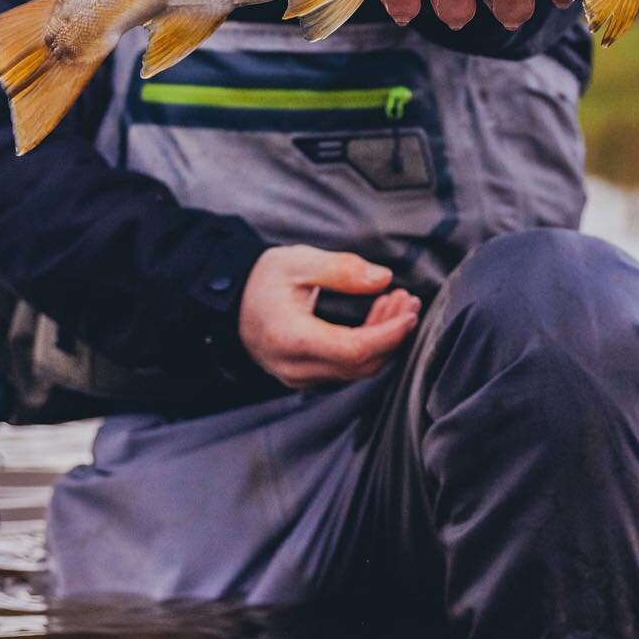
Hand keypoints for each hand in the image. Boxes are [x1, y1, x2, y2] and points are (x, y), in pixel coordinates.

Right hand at [239, 245, 420, 389]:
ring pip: (356, 369)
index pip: (354, 349)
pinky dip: (367, 346)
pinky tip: (377, 318)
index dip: (389, 333)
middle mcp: (295, 367)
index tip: (409, 311)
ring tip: (395, 303)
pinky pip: (345, 369)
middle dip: (392, 334)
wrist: (229, 300)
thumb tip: (382, 278)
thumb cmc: (261, 279)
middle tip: (407, 300)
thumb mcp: (298, 261)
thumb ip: (341, 270)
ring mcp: (299, 377)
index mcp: (291, 338)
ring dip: (382, 339)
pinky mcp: (305, 377)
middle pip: (361, 363)